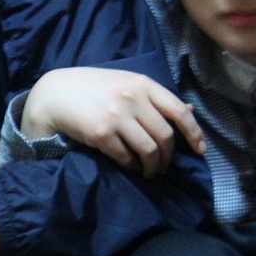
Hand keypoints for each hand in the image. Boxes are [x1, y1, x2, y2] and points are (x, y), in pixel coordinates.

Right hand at [21, 66, 205, 173]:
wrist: (54, 94)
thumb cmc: (93, 89)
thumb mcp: (126, 85)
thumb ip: (155, 98)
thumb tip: (190, 112)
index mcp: (142, 84)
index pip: (179, 111)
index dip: (194, 133)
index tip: (200, 150)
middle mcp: (132, 98)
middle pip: (165, 136)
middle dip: (169, 157)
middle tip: (164, 166)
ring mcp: (116, 116)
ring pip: (149, 150)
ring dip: (152, 166)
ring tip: (149, 171)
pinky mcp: (101, 134)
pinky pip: (126, 157)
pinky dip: (132, 166)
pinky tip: (130, 165)